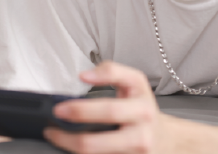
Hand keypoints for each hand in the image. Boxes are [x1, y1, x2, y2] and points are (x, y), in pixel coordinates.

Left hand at [45, 61, 164, 153]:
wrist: (163, 140)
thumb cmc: (141, 110)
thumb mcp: (134, 85)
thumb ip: (111, 72)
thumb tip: (85, 76)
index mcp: (141, 103)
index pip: (120, 87)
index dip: (101, 79)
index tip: (80, 78)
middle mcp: (142, 127)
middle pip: (108, 115)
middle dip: (78, 112)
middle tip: (57, 112)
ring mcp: (137, 149)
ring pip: (96, 148)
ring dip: (69, 141)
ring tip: (54, 134)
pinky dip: (79, 153)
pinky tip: (69, 146)